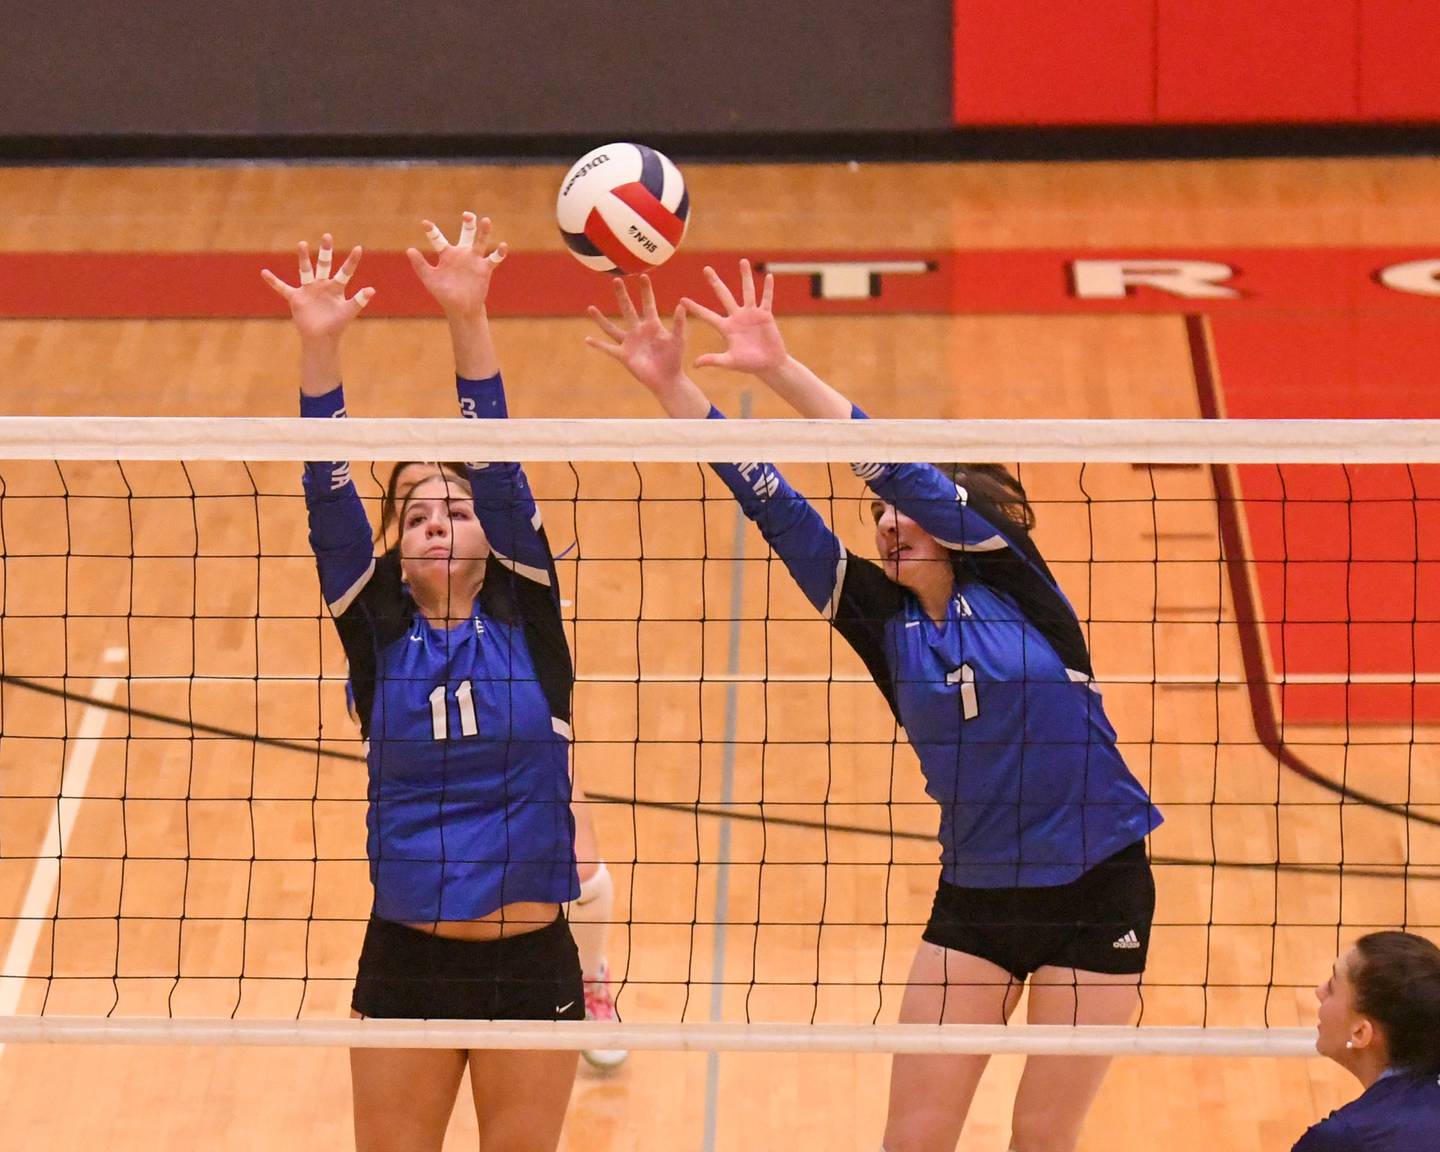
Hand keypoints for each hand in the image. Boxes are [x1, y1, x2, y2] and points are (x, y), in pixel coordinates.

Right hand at [261, 235, 374, 341]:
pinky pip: (282, 288)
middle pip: (324, 265)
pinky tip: (264, 272)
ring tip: (303, 243)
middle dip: (326, 251)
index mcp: (336, 288)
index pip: (345, 272)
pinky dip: (273, 281)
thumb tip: (372, 290)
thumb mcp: (348, 311)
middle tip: (327, 236)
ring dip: (304, 258)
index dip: (351, 261)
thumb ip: (359, 300)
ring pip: (305, 270)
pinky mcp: (296, 298)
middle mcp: (322, 285)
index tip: (358, 248)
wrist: (321, 339)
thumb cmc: (336, 326)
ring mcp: (308, 290)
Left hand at [407, 212, 506, 318]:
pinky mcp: (485, 269)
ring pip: (481, 242)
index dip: (432, 231)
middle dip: (468, 224)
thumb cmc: (444, 294)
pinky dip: (499, 252)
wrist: (461, 309)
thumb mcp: (429, 279)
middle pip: (467, 234)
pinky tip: (502, 246)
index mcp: (447, 254)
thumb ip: (420, 265)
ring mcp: (475, 260)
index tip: (425, 223)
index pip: (438, 239)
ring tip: (486, 220)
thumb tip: (410, 250)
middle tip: (467, 215)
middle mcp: (462, 253)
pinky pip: (494, 258)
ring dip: (484, 232)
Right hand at [585, 275, 687, 393]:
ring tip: (591, 308)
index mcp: (652, 325)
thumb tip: (681, 305)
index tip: (643, 276)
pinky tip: (587, 340)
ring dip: (601, 319)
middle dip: (622, 295)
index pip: (648, 304)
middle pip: (627, 309)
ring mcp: (629, 342)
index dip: (646, 291)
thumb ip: (679, 324)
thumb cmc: (674, 360)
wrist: (667, 379)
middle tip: (616, 280)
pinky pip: (608, 348)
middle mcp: (638, 331)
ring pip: (611, 328)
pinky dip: (598, 345)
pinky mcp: (624, 355)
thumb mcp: (678, 340)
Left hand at [680, 259, 786, 375]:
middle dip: (715, 282)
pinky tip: (767, 277)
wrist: (768, 365)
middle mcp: (737, 317)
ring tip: (743, 261)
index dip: (695, 308)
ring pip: (747, 291)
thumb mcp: (730, 362)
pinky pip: (766, 299)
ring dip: (745, 276)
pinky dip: (768, 289)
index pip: (707, 315)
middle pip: (724, 295)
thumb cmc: (749, 365)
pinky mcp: (765, 315)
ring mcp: (751, 315)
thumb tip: (694, 364)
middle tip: (706, 269)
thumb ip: (713, 360)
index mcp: (726, 328)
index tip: (682, 300)